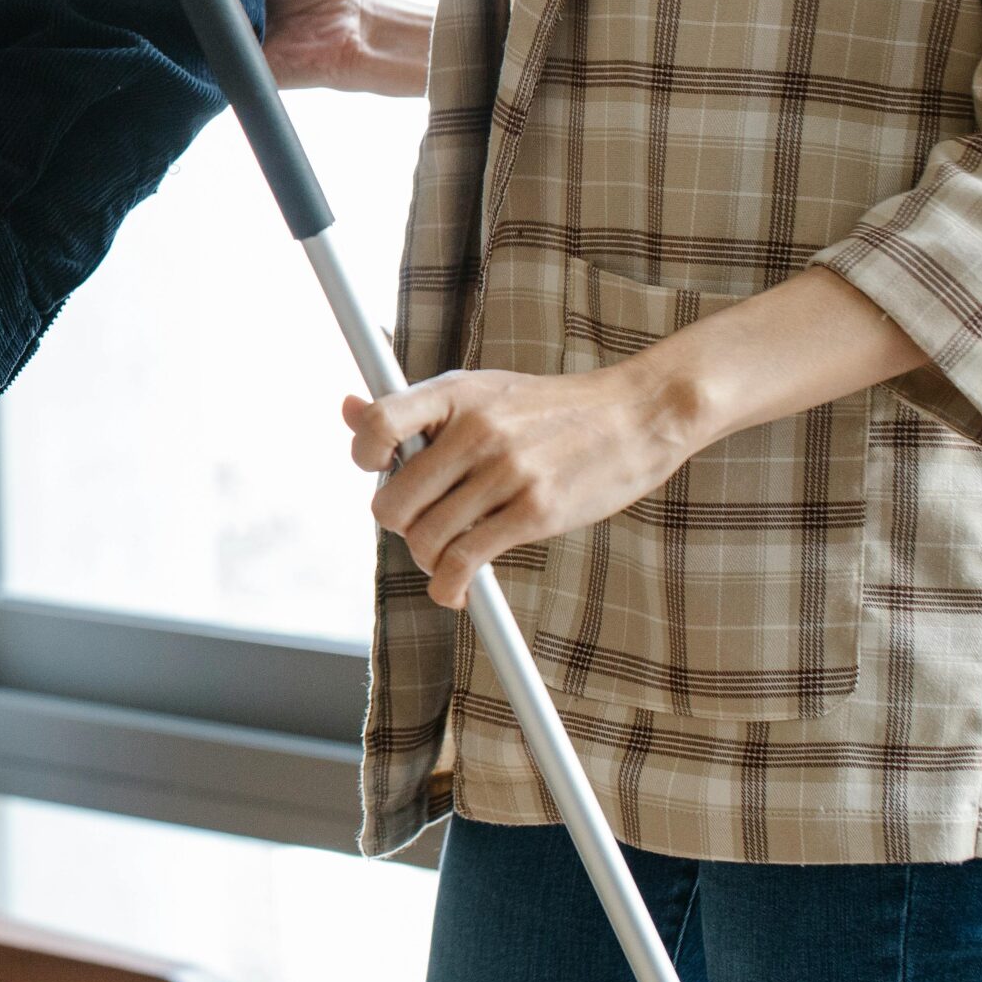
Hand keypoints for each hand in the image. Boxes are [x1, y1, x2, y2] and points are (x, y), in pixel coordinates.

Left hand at [346, 365, 706, 608]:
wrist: (635, 415)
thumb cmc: (548, 408)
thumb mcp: (480, 390)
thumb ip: (413, 408)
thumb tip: (345, 408)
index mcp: (456, 393)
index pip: (378, 424)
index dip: (363, 455)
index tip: (377, 468)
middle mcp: (476, 430)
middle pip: (393, 503)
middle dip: (398, 525)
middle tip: (421, 522)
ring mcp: (506, 471)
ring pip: (425, 540)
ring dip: (426, 560)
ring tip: (445, 556)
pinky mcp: (534, 511)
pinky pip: (465, 563)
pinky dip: (449, 587)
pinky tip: (456, 590)